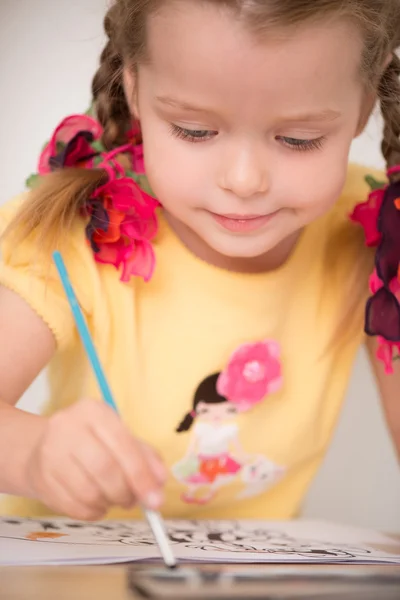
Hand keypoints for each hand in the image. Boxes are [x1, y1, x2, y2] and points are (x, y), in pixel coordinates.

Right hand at [25, 398, 166, 519]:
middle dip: (125, 492)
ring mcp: (50, 453)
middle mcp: (68, 427)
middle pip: (104, 469)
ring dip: (109, 503)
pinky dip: (93, 512)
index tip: (156, 499)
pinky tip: (97, 504)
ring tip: (115, 499)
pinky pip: (74, 507)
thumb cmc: (91, 441)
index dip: (141, 474)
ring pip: (88, 492)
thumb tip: (159, 481)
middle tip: (134, 501)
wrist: (43, 446)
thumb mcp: (120, 437)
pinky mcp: (41, 479)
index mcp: (93, 411)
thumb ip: (145, 456)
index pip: (122, 444)